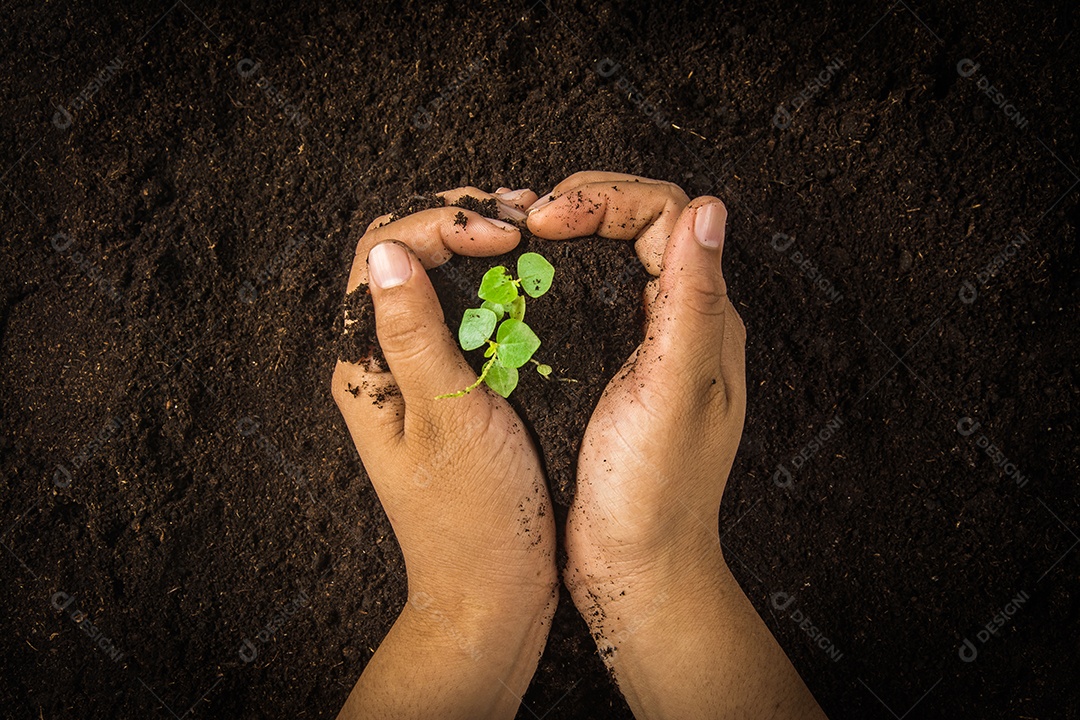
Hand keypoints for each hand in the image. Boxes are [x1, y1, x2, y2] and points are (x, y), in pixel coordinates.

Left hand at [333, 186, 556, 719]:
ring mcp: (416, 377)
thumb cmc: (474, 520)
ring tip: (529, 233)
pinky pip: (462, 319)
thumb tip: (391, 251)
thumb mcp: (449, 419)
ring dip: (475, 248)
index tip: (505, 232)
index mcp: (364, 368)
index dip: (441, 224)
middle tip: (518, 214)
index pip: (383, 255)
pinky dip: (494, 289)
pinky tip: (532, 283)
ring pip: (433, 283)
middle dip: (455, 221)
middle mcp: (381, 364)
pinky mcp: (452, 392)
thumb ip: (415, 334)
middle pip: (401, 258)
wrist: (492, 597)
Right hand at [529, 173, 825, 718]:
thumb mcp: (673, 391)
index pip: (663, 215)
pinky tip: (514, 293)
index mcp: (702, 319)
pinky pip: (583, 305)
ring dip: (562, 241)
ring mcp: (642, 348)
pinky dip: (548, 284)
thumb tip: (708, 210)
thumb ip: (692, 302)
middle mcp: (677, 323)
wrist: (634, 568)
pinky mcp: (608, 373)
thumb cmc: (654, 491)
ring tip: (513, 242)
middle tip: (524, 220)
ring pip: (607, 263)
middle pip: (636, 227)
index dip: (604, 198)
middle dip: (581, 206)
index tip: (545, 220)